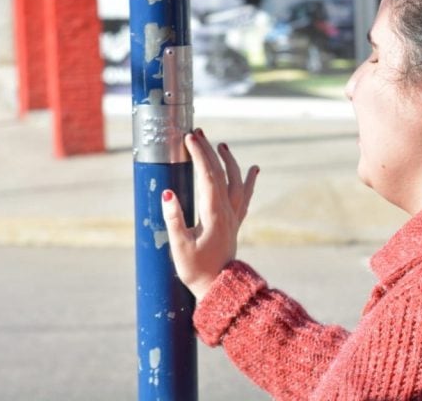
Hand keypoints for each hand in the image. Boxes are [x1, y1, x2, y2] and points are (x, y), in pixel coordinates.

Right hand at [162, 129, 259, 301]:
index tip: (188, 138)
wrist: (219, 288)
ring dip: (229, 161)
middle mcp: (227, 211)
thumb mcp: (179, 246)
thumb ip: (174, 220)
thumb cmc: (195, 270)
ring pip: (236, 182)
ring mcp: (233, 216)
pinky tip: (254, 169)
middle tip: (197, 133)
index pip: (207, 175)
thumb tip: (167, 193)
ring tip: (221, 145)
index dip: (199, 154)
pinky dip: (249, 180)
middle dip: (209, 151)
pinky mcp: (235, 223)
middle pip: (220, 173)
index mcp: (213, 214)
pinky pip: (244, 196)